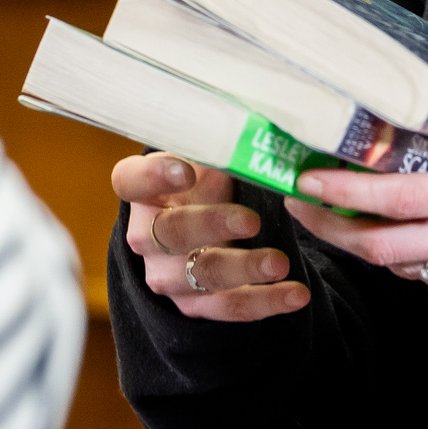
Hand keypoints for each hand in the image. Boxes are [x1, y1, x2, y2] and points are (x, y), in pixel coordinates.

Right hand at [114, 152, 310, 322]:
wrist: (206, 228)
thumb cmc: (208, 183)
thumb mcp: (210, 159)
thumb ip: (225, 141)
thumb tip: (267, 121)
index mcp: (145, 192)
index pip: (130, 181)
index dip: (153, 176)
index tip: (185, 169)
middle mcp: (147, 236)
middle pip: (169, 233)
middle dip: (212, 225)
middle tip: (251, 219)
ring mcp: (168, 275)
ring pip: (201, 275)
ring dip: (243, 269)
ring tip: (280, 263)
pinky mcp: (195, 305)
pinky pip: (227, 308)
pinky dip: (265, 302)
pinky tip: (296, 294)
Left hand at [287, 40, 427, 294]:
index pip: (404, 200)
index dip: (350, 192)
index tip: (310, 175)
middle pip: (386, 248)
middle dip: (332, 228)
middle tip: (299, 199)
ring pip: (403, 268)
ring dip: (359, 245)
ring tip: (330, 213)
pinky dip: (400, 257)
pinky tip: (388, 231)